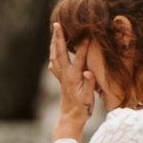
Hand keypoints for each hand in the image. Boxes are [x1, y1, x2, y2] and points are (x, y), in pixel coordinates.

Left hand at [49, 23, 94, 140]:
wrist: (71, 118)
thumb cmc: (82, 107)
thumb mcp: (88, 97)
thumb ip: (89, 84)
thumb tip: (88, 73)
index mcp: (73, 76)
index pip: (79, 57)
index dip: (83, 46)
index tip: (87, 33)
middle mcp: (65, 74)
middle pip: (60, 52)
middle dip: (58, 38)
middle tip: (57, 25)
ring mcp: (61, 77)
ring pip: (54, 57)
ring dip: (54, 44)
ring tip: (54, 34)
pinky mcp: (61, 80)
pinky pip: (54, 65)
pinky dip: (53, 56)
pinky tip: (53, 54)